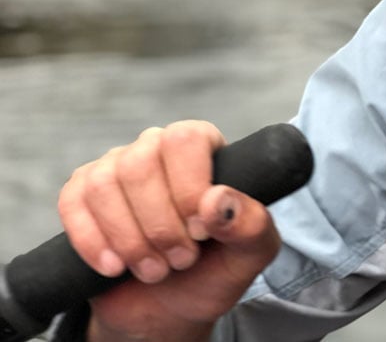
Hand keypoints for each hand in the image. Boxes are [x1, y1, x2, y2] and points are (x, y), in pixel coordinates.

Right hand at [57, 120, 280, 340]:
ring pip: (104, 185)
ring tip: (155, 270)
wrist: (169, 309)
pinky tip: (115, 267)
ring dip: (129, 239)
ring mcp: (114, 168)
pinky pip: (73, 203)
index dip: (189, 188)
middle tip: (181, 260)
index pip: (185, 139)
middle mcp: (156, 147)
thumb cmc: (213, 271)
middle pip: (140, 163)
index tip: (201, 232)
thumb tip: (218, 200)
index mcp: (204, 146)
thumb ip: (250, 225)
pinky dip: (93, 243)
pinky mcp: (81, 195)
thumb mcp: (248, 254)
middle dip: (159, 224)